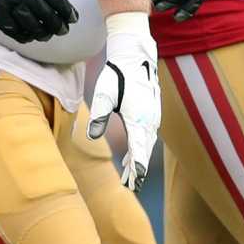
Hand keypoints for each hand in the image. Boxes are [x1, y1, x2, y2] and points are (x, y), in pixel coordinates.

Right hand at [0, 0, 77, 43]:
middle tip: (63, 30)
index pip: (57, 0)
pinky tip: (29, 36)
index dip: (67, 12)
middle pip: (47, 16)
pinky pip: (14, 31)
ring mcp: (10, 6)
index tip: (73, 18)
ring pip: (32, 26)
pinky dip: (24, 36)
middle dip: (58, 25)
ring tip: (47, 34)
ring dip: (42, 33)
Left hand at [86, 13, 159, 189]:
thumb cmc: (117, 75)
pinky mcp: (151, 112)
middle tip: (130, 187)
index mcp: (139, 120)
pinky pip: (147, 136)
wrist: (135, 56)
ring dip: (139, 160)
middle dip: (138, 170)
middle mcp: (149, 121)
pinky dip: (141, 148)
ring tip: (131, 177)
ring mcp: (153, 117)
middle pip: (144, 152)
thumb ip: (98, 117)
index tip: (133, 184)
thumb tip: (91, 136)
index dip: (136, 170)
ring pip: (146, 145)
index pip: (139, 152)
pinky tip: (133, 156)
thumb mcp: (102, 95)